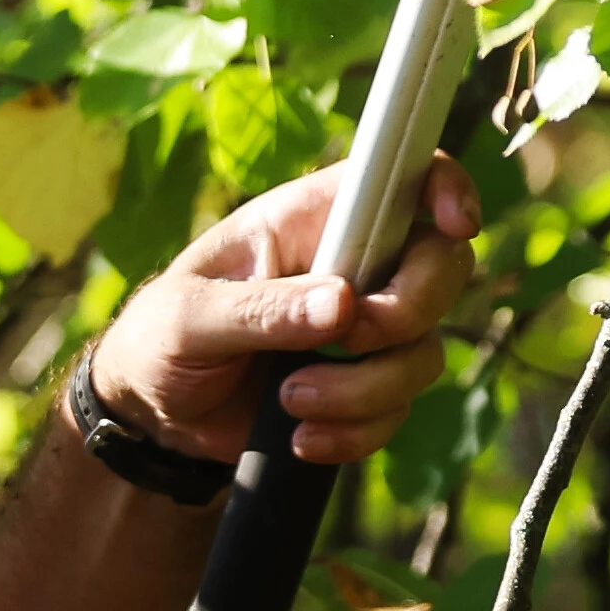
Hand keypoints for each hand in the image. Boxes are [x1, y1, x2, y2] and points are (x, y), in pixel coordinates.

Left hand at [85, 154, 484, 467]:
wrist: (153, 410)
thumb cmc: (161, 336)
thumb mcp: (189, 318)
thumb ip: (260, 308)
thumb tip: (343, 304)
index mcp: (308, 220)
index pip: (402, 174)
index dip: (446, 187)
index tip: (456, 224)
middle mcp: (351, 264)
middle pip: (443, 266)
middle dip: (407, 313)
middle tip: (346, 340)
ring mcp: (365, 326)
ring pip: (424, 349)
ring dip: (365, 389)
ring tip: (288, 401)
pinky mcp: (365, 384)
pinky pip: (398, 407)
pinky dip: (356, 430)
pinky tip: (300, 436)